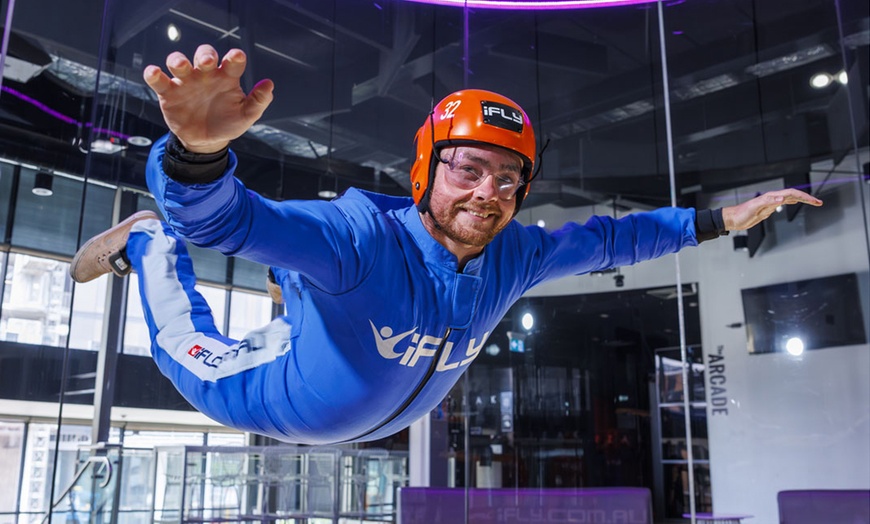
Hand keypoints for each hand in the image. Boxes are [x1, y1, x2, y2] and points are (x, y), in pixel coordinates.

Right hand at [143, 45, 273, 152]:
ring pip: (179, 62)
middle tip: (207, 62)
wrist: (206, 142)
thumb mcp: (246, 115)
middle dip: (205, 54)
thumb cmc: (228, 123)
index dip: (234, 57)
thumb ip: (258, 101)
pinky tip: (154, 73)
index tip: (236, 57)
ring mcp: (186, 82)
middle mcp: (206, 75)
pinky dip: (153, 74)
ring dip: (178, 60)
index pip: (232, 62)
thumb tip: (269, 84)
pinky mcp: (169, 93)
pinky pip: (159, 80)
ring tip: (181, 65)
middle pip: (203, 55)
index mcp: (226, 78)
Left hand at [722, 188, 822, 230]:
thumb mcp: (755, 208)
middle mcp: (772, 198)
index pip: (791, 193)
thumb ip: (768, 202)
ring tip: (813, 202)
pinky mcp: (768, 208)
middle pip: (793, 195)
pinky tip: (795, 202)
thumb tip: (782, 198)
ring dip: (802, 199)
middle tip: (819, 202)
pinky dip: (792, 201)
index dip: (804, 196)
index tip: (815, 201)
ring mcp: (771, 203)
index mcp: (771, 197)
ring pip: (790, 198)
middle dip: (807, 198)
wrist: (733, 219)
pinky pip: (784, 203)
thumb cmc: (741, 214)